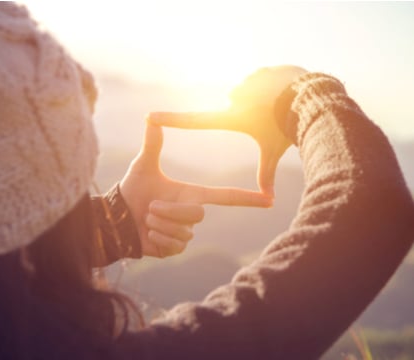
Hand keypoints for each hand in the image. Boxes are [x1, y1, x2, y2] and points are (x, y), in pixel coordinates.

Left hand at [120, 123, 271, 257]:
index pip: (225, 196)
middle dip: (170, 211)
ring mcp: (185, 232)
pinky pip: (175, 246)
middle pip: (197, 215)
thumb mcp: (143, 166)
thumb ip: (153, 144)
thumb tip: (151, 117)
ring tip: (147, 219)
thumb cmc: (132, 190)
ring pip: (184, 232)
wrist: (118, 217)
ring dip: (159, 224)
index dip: (247, 198)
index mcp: (192, 193)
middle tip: (151, 207)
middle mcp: (192, 213)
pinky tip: (148, 234)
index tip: (269, 199)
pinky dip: (157, 238)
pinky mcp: (176, 248)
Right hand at [148, 65, 306, 198]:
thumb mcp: (273, 150)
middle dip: (248, 111)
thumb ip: (267, 172)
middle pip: (233, 107)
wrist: (311, 97)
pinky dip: (269, 87)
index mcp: (232, 118)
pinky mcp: (259, 71)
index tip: (150, 116)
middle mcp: (234, 98)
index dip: (170, 120)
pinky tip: (282, 91)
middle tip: (267, 115)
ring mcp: (246, 82)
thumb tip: (269, 199)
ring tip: (276, 104)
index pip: (194, 122)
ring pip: (247, 94)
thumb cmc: (288, 127)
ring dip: (259, 98)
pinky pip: (259, 80)